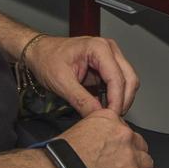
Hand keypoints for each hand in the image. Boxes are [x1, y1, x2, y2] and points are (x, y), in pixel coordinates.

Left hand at [25, 33, 139, 117]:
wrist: (38, 52)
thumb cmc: (46, 59)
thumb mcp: (61, 82)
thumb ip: (81, 100)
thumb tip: (98, 116)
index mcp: (99, 47)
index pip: (117, 78)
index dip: (116, 100)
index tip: (111, 118)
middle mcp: (109, 49)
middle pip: (129, 79)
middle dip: (123, 101)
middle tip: (112, 119)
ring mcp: (110, 57)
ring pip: (128, 82)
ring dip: (121, 100)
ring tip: (107, 115)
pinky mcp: (107, 67)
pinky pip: (119, 84)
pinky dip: (115, 97)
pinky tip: (104, 108)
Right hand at [60, 108, 157, 167]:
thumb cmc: (60, 156)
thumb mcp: (81, 128)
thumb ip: (99, 132)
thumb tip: (105, 143)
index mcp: (110, 119)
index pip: (126, 130)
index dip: (121, 144)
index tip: (113, 152)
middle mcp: (123, 134)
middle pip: (140, 145)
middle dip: (132, 155)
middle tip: (118, 166)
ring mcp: (129, 157)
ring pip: (147, 162)